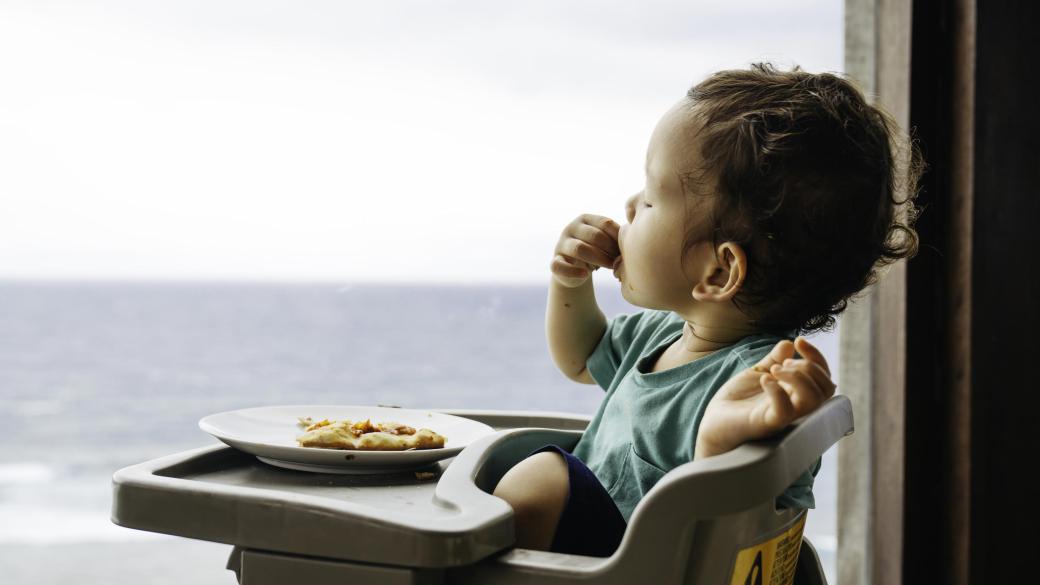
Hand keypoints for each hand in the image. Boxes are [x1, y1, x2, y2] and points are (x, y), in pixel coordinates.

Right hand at [550, 214, 620, 287]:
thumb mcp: (605, 241)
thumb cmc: (597, 251)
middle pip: (594, 236)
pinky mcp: (554, 262)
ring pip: (579, 249)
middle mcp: (571, 228)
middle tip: (620, 260)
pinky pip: (560, 266)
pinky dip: (573, 271)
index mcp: (585, 219)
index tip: (627, 249)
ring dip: (599, 259)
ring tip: (610, 267)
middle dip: (610, 250)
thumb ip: (616, 237)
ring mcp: (561, 245)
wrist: (575, 269)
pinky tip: (586, 274)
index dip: (618, 237)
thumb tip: (633, 238)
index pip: (605, 223)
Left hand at [694, 337, 835, 458]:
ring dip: (798, 377)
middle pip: (826, 389)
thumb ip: (773, 360)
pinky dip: (777, 390)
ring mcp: (783, 417)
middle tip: (782, 364)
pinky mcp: (766, 424)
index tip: (798, 341)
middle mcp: (795, 407)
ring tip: (774, 371)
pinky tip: (764, 379)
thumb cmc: (737, 402)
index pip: (823, 377)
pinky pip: (784, 411)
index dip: (816, 356)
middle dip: (810, 367)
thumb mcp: (757, 374)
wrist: (713, 422)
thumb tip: (788, 343)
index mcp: (796, 394)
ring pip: (812, 400)